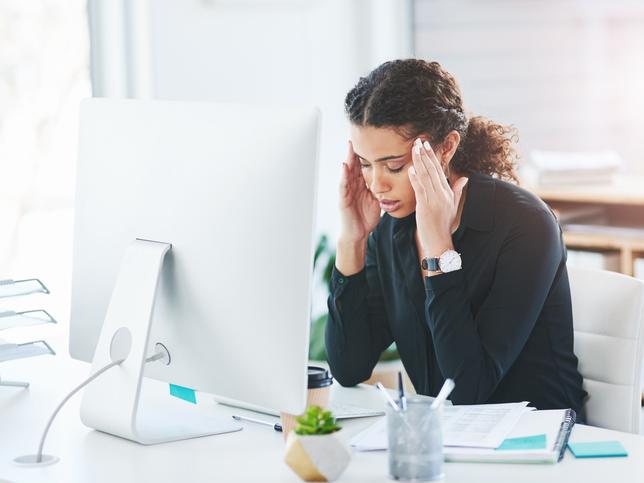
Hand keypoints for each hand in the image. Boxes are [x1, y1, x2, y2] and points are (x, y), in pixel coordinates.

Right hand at [338, 140, 380, 243]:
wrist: (358, 235)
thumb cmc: (367, 218)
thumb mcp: (377, 200)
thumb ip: (382, 190)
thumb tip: (396, 181)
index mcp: (362, 185)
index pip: (364, 166)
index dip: (367, 153)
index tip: (372, 140)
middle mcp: (353, 185)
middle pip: (355, 165)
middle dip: (356, 151)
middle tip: (358, 135)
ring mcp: (347, 191)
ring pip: (347, 171)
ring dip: (348, 158)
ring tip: (349, 145)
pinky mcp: (343, 199)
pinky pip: (343, 185)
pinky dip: (343, 175)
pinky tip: (344, 165)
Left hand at [408, 138, 467, 256]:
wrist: (440, 242)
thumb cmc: (444, 225)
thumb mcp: (453, 206)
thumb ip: (457, 190)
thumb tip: (464, 178)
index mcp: (447, 192)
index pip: (439, 170)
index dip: (432, 157)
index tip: (426, 145)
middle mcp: (442, 194)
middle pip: (433, 170)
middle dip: (425, 154)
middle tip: (419, 141)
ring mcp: (434, 200)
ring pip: (426, 177)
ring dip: (419, 162)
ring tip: (413, 149)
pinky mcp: (425, 207)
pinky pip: (420, 190)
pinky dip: (415, 179)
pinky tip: (411, 170)